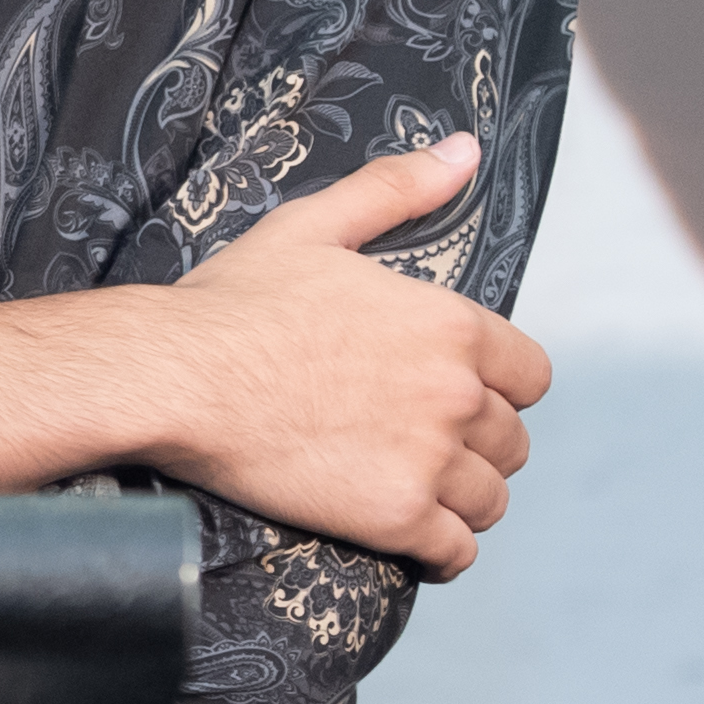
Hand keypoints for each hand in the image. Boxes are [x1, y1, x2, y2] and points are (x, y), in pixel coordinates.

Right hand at [139, 131, 551, 576]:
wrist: (174, 377)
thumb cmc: (233, 302)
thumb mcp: (313, 228)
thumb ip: (396, 190)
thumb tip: (464, 150)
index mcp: (450, 325)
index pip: (529, 375)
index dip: (497, 389)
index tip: (456, 396)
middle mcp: (455, 393)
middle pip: (510, 441)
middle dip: (476, 447)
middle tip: (424, 449)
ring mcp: (429, 459)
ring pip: (490, 499)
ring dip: (463, 501)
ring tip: (421, 496)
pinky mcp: (395, 516)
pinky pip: (456, 552)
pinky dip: (442, 552)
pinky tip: (414, 542)